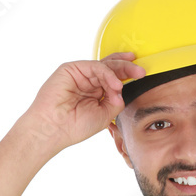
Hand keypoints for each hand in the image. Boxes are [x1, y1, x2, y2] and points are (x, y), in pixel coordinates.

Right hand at [19, 52, 146, 152]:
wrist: (54, 129)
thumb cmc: (75, 126)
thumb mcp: (104, 115)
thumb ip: (116, 102)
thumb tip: (123, 90)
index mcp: (95, 92)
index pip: (113, 78)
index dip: (126, 75)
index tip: (141, 75)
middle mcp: (88, 81)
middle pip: (111, 68)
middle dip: (127, 68)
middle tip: (141, 71)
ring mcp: (79, 74)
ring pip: (104, 66)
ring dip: (120, 71)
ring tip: (133, 77)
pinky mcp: (71, 69)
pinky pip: (94, 67)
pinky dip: (107, 74)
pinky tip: (115, 84)